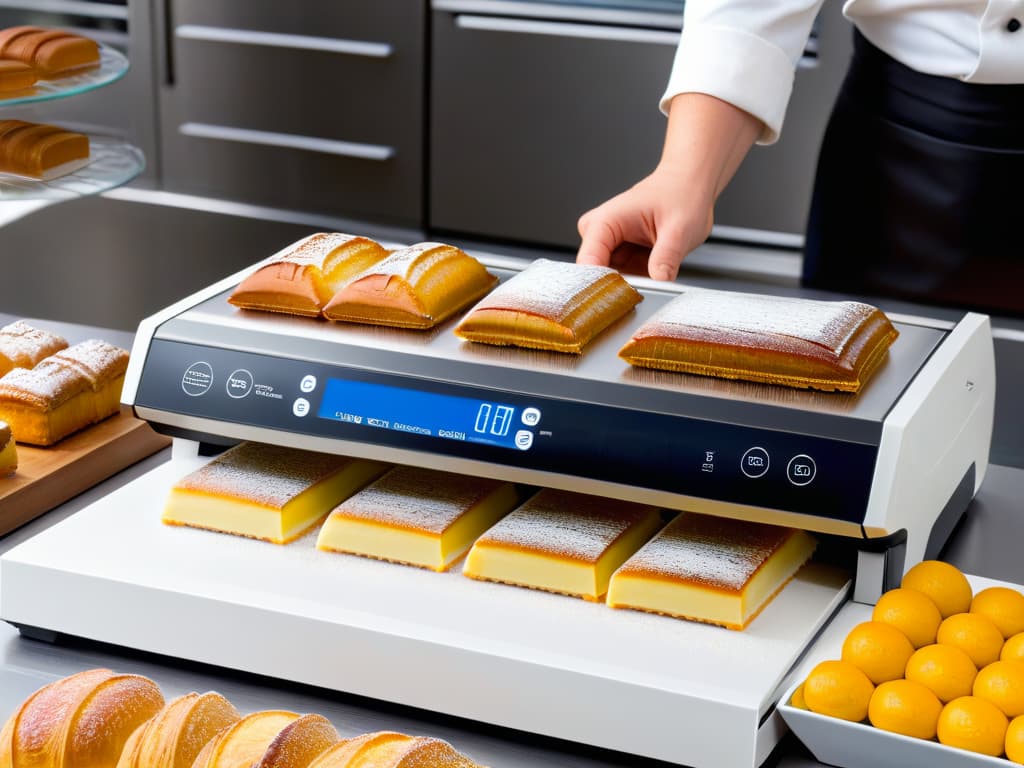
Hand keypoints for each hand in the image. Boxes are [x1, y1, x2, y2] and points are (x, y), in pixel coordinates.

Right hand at [576, 93, 762, 280]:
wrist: (688, 185)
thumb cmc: (681, 195)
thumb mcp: (680, 228)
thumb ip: (667, 255)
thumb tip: (659, 279)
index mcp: (605, 222)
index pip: (588, 264)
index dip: (602, 287)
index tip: (622, 299)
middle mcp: (599, 234)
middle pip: (595, 277)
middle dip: (619, 288)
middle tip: (647, 285)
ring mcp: (608, 246)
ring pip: (609, 281)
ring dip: (631, 285)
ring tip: (653, 272)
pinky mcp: (619, 256)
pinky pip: (621, 279)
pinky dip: (637, 282)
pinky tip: (653, 272)